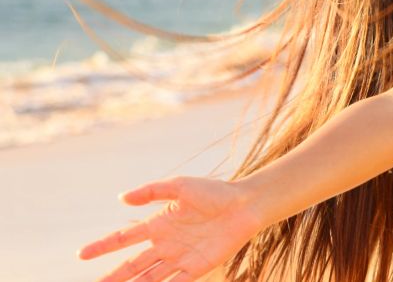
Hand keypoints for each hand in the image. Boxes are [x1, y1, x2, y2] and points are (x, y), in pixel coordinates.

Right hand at [78, 176, 263, 281]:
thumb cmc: (214, 192)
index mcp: (158, 224)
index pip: (124, 238)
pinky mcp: (197, 268)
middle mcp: (165, 244)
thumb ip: (152, 191)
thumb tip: (122, 198)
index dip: (103, 246)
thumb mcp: (181, 186)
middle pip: (132, 265)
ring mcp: (180, 258)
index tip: (81, 255)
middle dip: (112, 276)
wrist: (245, 205)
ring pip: (149, 278)